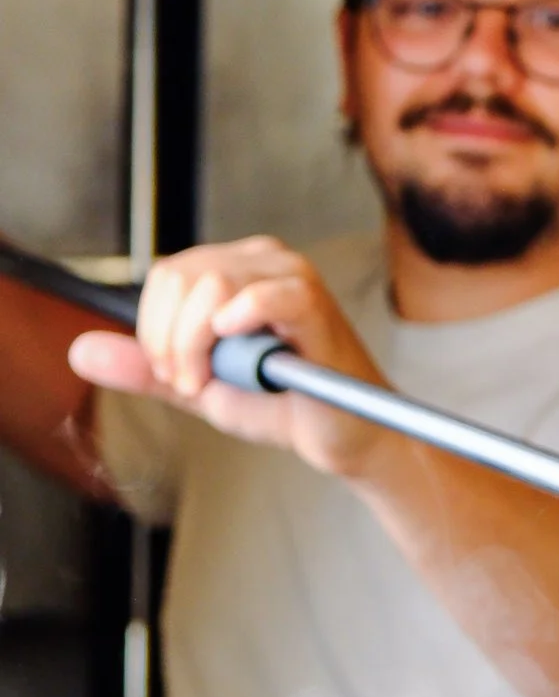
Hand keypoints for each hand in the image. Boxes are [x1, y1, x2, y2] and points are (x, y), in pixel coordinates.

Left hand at [68, 237, 391, 477]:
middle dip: (169, 339)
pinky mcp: (316, 305)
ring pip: (212, 283)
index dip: (154, 329)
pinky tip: (239, 339)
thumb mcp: (199, 385)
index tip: (172, 375)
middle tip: (190, 383)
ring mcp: (291, 276)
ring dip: (198, 343)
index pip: (166, 275)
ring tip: (217, 381)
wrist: (341, 435)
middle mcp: (262, 260)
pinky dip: (245, 316)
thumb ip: (146, 367)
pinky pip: (270, 293)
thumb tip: (79, 350)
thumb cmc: (282, 404)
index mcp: (233, 271)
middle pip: (182, 275)